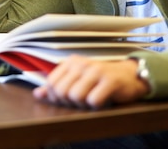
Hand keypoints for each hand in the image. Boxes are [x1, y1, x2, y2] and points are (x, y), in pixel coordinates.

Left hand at [32, 56, 149, 108]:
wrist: (130, 76)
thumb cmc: (101, 80)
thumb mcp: (77, 80)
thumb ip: (57, 86)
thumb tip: (37, 94)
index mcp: (71, 62)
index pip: (51, 83)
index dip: (56, 97)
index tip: (66, 100)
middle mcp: (82, 64)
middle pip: (62, 91)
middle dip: (69, 102)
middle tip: (81, 101)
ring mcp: (96, 71)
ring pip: (75, 97)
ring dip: (83, 105)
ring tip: (91, 100)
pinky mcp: (110, 81)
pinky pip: (93, 101)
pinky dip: (96, 106)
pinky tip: (102, 101)